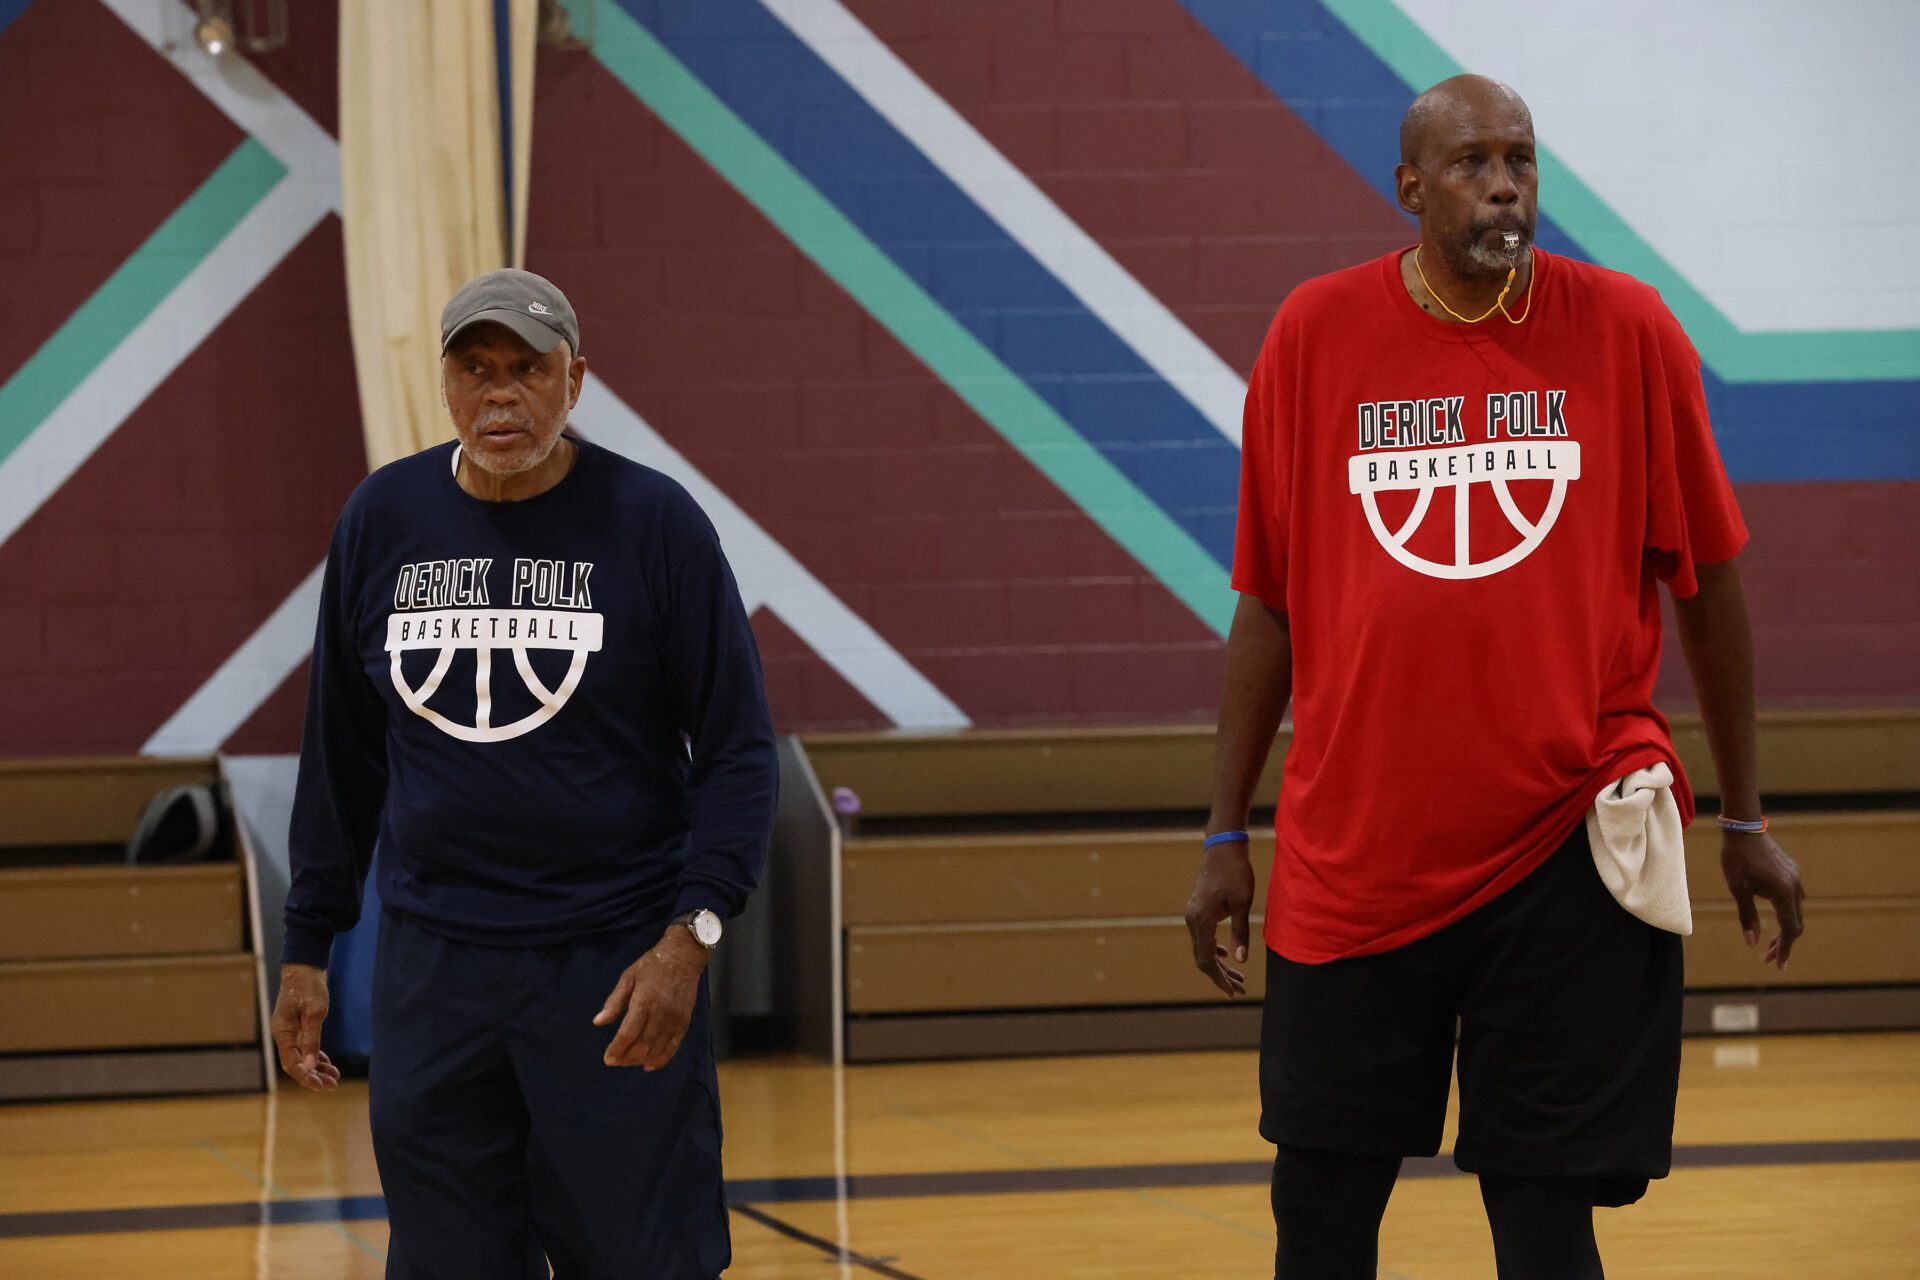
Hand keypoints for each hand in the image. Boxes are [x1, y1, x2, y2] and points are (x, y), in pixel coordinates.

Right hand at [270, 964, 340, 1091]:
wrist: (305, 967)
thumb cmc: (309, 987)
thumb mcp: (315, 1012)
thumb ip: (312, 1038)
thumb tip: (311, 1064)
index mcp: (283, 1032)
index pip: (291, 1064)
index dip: (306, 1077)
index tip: (321, 1086)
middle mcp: (283, 1034)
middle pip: (296, 1064)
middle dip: (313, 1076)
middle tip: (332, 1086)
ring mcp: (290, 1031)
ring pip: (302, 1057)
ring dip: (317, 1068)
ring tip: (334, 1078)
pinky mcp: (298, 1026)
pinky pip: (305, 1048)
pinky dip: (316, 1056)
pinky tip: (328, 1064)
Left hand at [592, 926, 709, 1068]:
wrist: (683, 957)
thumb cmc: (651, 966)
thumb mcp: (628, 977)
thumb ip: (614, 1001)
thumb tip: (598, 1022)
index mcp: (644, 1001)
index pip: (628, 1033)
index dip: (617, 1049)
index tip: (608, 1059)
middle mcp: (660, 1013)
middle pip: (642, 1045)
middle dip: (626, 1057)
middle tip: (615, 1061)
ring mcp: (674, 1019)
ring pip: (656, 1049)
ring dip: (640, 1060)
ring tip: (628, 1062)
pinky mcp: (684, 1022)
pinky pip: (673, 1047)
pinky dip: (661, 1059)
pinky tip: (649, 1065)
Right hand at [1184, 842, 1255, 996]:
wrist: (1223, 847)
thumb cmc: (1236, 873)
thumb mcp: (1242, 905)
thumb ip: (1240, 934)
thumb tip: (1241, 961)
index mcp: (1201, 921)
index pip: (1207, 959)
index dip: (1219, 978)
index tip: (1232, 991)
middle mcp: (1192, 920)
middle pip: (1203, 957)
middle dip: (1220, 975)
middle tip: (1239, 988)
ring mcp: (1192, 914)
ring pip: (1203, 947)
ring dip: (1219, 963)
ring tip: (1238, 977)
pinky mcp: (1197, 909)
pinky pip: (1203, 936)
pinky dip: (1214, 949)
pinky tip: (1227, 954)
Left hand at [1720, 831, 1804, 968]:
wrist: (1743, 828)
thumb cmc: (1736, 858)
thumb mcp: (1737, 889)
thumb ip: (1747, 916)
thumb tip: (1752, 943)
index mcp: (1784, 892)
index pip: (1790, 929)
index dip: (1785, 949)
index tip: (1779, 965)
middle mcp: (1795, 887)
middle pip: (1796, 924)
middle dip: (1784, 943)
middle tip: (1769, 958)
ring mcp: (1796, 879)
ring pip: (1796, 912)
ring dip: (1785, 930)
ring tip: (1769, 944)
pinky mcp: (1793, 873)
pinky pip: (1794, 900)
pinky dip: (1786, 914)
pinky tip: (1773, 918)